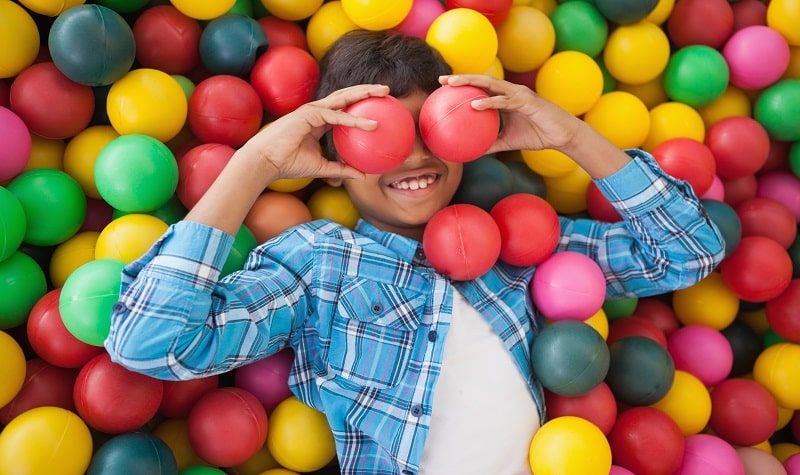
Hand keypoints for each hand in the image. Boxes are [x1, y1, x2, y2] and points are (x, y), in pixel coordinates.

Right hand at [238, 83, 390, 183]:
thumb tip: (364, 176)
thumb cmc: (288, 164)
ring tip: (384, 92)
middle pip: (346, 96)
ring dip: (365, 93)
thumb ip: (342, 169)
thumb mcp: (322, 168)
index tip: (379, 105)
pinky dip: (354, 120)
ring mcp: (312, 110)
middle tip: (387, 91)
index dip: (360, 104)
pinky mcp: (308, 114)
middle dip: (367, 90)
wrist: (266, 162)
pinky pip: (336, 117)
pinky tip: (371, 124)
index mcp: (318, 121)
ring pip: (343, 98)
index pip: (343, 108)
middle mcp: (316, 112)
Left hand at [437, 75, 584, 153]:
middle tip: (441, 80)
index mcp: (506, 98)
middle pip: (481, 81)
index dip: (463, 86)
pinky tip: (473, 105)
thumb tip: (471, 153)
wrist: (562, 136)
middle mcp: (510, 92)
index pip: (480, 88)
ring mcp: (518, 94)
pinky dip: (489, 102)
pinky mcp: (526, 102)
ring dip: (470, 82)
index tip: (443, 88)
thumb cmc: (538, 135)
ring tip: (452, 84)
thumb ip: (490, 144)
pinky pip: (504, 101)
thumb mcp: (508, 142)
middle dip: (460, 79)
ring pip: (490, 85)